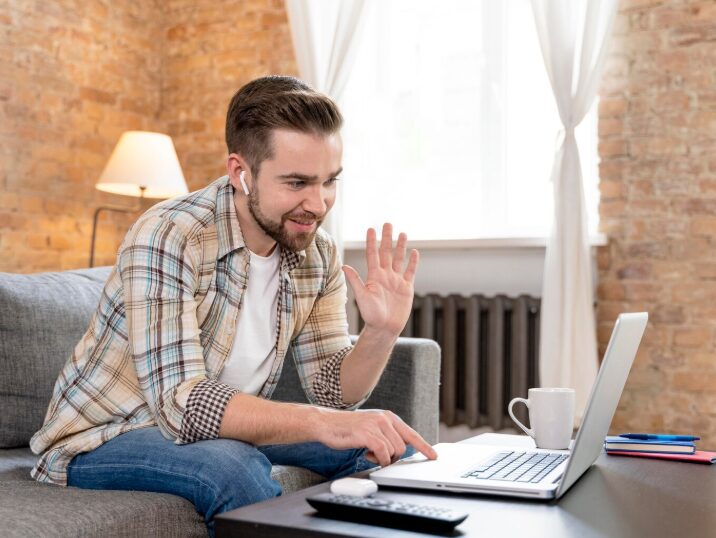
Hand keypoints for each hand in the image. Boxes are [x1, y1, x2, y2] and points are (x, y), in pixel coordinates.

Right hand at [315, 408, 436, 466]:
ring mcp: (376, 424)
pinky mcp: (366, 433)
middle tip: (378, 456)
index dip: (424, 446)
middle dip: (393, 457)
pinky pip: (382, 453)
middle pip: (402, 447)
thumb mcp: (371, 427)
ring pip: (393, 451)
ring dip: (383, 459)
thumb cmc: (348, 428)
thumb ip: (386, 434)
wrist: (326, 423)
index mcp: (388, 417)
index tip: (433, 455)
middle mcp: (384, 418)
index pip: (411, 433)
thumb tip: (399, 450)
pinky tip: (366, 454)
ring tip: (369, 453)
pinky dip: (377, 459)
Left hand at [343, 223, 417, 336]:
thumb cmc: (371, 315)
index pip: (373, 254)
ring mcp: (396, 280)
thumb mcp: (362, 296)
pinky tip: (414, 252)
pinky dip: (413, 262)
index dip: (372, 241)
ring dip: (400, 246)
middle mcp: (385, 275)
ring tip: (402, 233)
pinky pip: (410, 272)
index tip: (371, 228)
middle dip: (387, 238)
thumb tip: (344, 266)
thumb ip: (355, 280)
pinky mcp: (406, 288)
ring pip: (399, 259)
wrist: (384, 328)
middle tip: (387, 223)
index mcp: (373, 276)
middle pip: (386, 252)